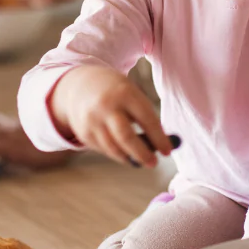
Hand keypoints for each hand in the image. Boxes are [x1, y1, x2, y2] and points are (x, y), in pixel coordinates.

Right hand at [51, 65, 170, 167]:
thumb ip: (145, 116)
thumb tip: (161, 145)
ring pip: (114, 148)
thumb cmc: (116, 93)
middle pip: (126, 137)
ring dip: (130, 157)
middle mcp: (107, 106)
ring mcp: (93, 121)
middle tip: (153, 163)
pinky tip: (124, 151)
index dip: (159, 138)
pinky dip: (117, 154)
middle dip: (142, 154)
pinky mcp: (84, 133)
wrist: (80, 86)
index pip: (146, 119)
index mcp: (125, 93)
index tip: (167, 151)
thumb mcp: (131, 94)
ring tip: (140, 159)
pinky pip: (105, 150)